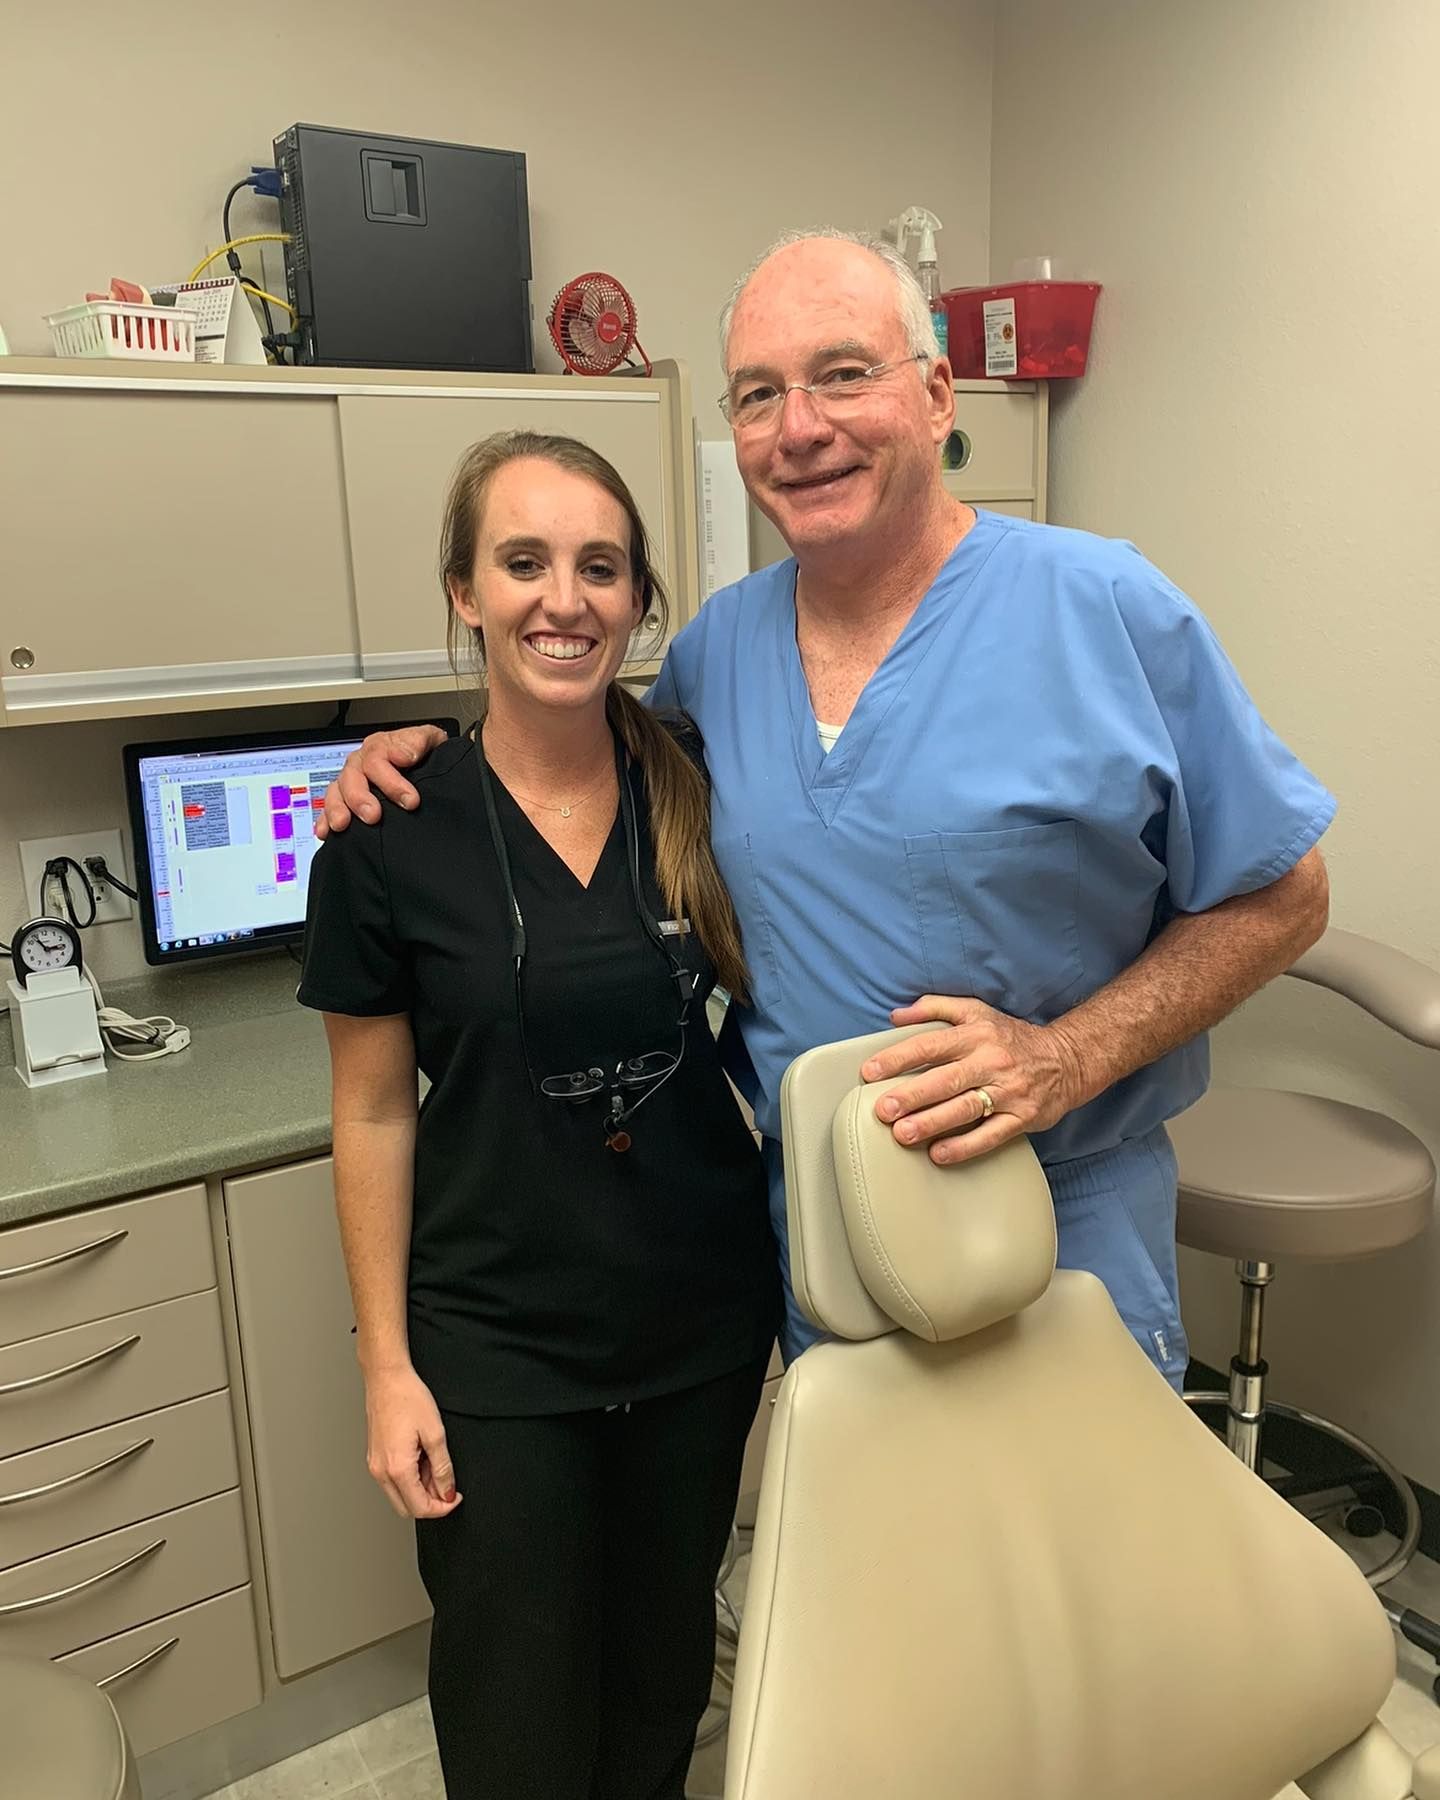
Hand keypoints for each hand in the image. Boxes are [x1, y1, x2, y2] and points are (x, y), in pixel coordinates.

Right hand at [316, 726, 447, 837]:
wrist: (424, 765)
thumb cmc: (424, 754)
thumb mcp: (430, 739)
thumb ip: (419, 741)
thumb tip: (406, 754)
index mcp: (379, 747)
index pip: (377, 759)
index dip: (392, 782)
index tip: (410, 800)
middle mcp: (360, 763)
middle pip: (352, 777)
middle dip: (361, 798)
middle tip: (373, 815)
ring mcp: (350, 781)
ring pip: (336, 791)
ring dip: (338, 808)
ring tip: (342, 824)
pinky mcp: (344, 799)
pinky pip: (329, 808)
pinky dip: (325, 820)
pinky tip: (325, 832)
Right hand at [363, 1365, 462, 1518]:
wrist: (387, 1378)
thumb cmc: (407, 1397)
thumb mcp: (435, 1433)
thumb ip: (442, 1468)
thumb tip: (447, 1491)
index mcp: (397, 1468)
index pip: (420, 1507)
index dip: (442, 1507)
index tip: (455, 1497)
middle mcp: (381, 1472)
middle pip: (407, 1507)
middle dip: (430, 1502)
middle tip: (447, 1482)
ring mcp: (375, 1466)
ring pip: (399, 1496)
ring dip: (420, 1489)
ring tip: (433, 1462)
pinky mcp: (374, 1458)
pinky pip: (393, 1481)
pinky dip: (409, 1479)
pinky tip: (421, 1458)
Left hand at [859, 995, 1084, 1165]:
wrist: (1067, 1059)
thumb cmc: (1011, 1037)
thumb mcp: (976, 1012)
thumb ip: (935, 1008)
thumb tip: (895, 1016)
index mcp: (975, 1034)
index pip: (930, 1044)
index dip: (898, 1058)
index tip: (870, 1072)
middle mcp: (990, 1061)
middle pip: (946, 1079)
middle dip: (912, 1095)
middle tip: (883, 1109)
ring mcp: (1008, 1091)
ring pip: (966, 1108)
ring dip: (933, 1122)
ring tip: (903, 1134)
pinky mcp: (1022, 1117)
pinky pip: (991, 1135)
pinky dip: (965, 1146)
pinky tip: (939, 1153)